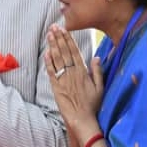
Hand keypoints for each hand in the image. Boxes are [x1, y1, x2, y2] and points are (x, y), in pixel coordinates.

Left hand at [44, 25, 104, 142]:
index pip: (75, 51)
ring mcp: (64, 80)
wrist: (82, 119)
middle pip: (65, 52)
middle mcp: (73, 73)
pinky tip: (46, 53)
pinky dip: (48, 63)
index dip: (68, 39)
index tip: (64, 29)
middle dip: (59, 38)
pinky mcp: (56, 88)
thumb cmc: (93, 105)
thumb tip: (96, 57)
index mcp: (83, 72)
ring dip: (53, 46)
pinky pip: (51, 73)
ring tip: (49, 35)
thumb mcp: (100, 87)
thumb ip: (98, 71)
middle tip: (53, 27)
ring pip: (57, 60)